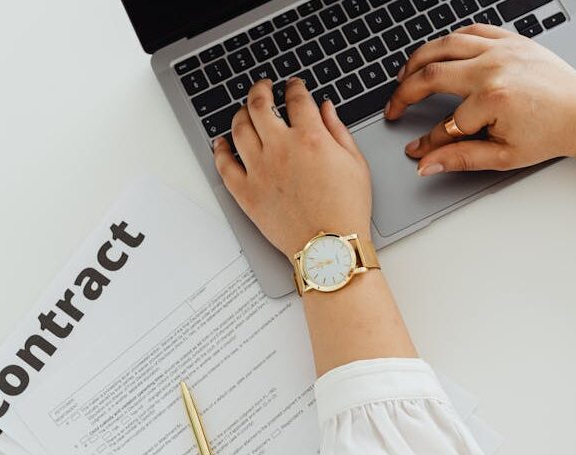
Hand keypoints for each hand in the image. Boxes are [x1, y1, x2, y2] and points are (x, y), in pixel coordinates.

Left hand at [213, 78, 371, 256]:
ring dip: (240, 113)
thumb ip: (338, 130)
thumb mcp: (355, 164)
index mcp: (310, 138)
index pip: (296, 99)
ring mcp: (259, 170)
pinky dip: (220, 150)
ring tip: (245, 111)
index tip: (293, 86)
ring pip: (239, 128)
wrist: (329, 248)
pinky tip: (221, 143)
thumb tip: (325, 108)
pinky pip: (224, 165)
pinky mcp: (246, 192)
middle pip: (260, 105)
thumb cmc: (346, 210)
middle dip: (261, 90)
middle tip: (263, 87)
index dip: (294, 86)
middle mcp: (281, 148)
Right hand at [385, 24, 575, 174]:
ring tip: (404, 77)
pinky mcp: (511, 40)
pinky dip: (449, 41)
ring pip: (444, 46)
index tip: (415, 149)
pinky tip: (436, 55)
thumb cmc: (550, 135)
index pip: (445, 123)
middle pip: (431, 74)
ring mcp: (503, 50)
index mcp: (493, 99)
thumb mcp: (503, 156)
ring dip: (418, 60)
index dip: (426, 141)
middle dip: (405, 93)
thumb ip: (460, 159)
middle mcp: (494, 68)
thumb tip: (426, 164)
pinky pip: (470, 32)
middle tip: (394, 107)